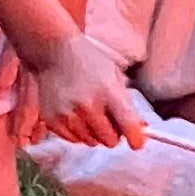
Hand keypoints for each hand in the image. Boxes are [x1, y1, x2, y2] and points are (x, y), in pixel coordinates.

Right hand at [27, 30, 149, 148]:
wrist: (55, 53)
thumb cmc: (90, 63)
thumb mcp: (114, 76)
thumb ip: (127, 105)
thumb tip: (141, 131)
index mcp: (108, 91)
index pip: (127, 125)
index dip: (136, 138)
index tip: (137, 142)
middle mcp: (87, 105)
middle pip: (110, 140)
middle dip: (114, 133)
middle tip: (109, 119)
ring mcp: (68, 114)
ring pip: (91, 142)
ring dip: (95, 133)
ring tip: (90, 112)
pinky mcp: (53, 121)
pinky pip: (74, 140)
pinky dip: (78, 132)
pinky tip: (76, 114)